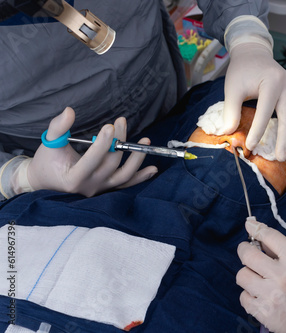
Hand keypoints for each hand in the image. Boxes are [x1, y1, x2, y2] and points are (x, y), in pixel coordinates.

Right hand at [26, 107, 156, 196]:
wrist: (45, 182)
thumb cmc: (47, 161)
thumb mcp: (49, 143)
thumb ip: (58, 127)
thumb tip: (69, 111)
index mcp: (73, 178)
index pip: (91, 160)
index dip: (103, 144)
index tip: (110, 126)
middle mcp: (89, 186)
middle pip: (111, 163)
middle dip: (118, 141)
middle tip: (121, 122)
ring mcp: (100, 189)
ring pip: (124, 176)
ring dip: (137, 159)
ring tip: (145, 141)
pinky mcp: (107, 189)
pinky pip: (127, 184)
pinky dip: (141, 177)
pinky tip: (153, 168)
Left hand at [223, 16, 285, 161]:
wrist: (254, 53)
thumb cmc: (242, 70)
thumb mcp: (232, 87)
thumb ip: (230, 110)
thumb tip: (227, 133)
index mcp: (271, 81)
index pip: (265, 110)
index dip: (258, 129)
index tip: (251, 146)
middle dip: (285, 138)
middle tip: (281, 157)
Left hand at [236, 220, 285, 332]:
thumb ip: (283, 253)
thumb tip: (260, 239)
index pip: (270, 236)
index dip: (256, 228)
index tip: (250, 225)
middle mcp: (283, 277)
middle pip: (248, 255)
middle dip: (244, 249)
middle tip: (246, 250)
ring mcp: (272, 295)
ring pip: (242, 275)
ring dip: (247, 274)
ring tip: (256, 277)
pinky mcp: (264, 312)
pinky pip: (243, 296)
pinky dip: (249, 295)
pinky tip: (260, 295)